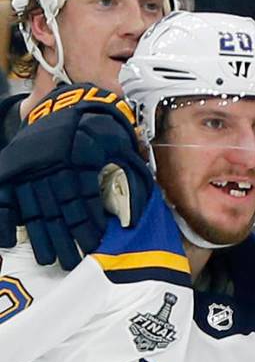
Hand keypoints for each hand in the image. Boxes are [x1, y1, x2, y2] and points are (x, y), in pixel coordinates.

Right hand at [0, 83, 151, 269]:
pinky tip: (8, 241)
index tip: (93, 244)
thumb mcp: (122, 147)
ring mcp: (29, 163)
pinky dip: (4, 219)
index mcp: (80, 156)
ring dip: (41, 236)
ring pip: (34, 205)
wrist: (71, 98)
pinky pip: (3, 195)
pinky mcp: (12, 163)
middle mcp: (52, 161)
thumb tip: (135, 217)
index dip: (88, 223)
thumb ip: (131, 178)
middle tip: (70, 262)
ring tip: (47, 259)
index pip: (84, 197)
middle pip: (58, 207)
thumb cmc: (103, 128)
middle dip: (65, 238)